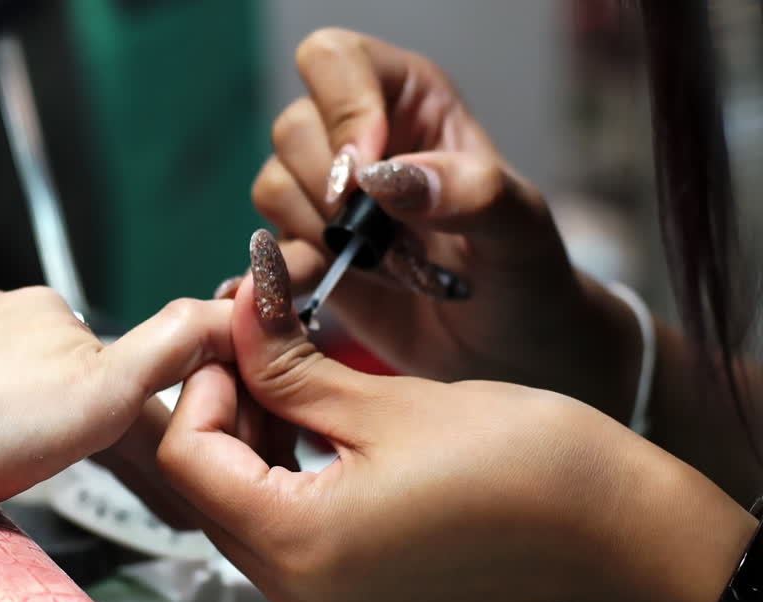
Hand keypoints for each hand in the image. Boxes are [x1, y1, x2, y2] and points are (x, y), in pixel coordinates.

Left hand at [159, 231, 754, 601]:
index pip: (189, 460)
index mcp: (302, 551)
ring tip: (290, 373)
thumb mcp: (383, 400)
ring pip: (239, 509)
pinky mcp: (351, 600)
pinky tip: (313, 422)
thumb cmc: (519, 461)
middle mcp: (300, 598)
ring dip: (250, 438)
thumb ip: (286, 364)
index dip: (204, 383)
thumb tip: (231, 315)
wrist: (612, 523)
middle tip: (258, 342)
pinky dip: (282, 474)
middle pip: (207, 489)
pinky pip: (282, 533)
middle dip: (224, 407)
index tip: (236, 331)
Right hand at [250, 29, 640, 421]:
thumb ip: (470, 191)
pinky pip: (265, 251)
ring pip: (273, 189)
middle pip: (293, 130)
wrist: (507, 351)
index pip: (336, 60)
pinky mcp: (306, 253)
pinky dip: (289, 277)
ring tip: (390, 272)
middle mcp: (359, 137)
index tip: (364, 179)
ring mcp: (326, 197)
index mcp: (410, 100)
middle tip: (392, 244)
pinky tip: (333, 292)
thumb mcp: (521, 229)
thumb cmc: (526, 275)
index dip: (340, 110)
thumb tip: (384, 177)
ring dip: (325, 240)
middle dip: (334, 196)